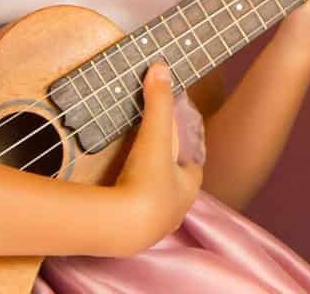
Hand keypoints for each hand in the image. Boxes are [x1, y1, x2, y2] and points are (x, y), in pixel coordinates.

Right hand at [107, 64, 201, 254]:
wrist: (121, 226)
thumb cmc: (145, 180)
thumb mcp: (155, 134)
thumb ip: (158, 102)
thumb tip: (161, 66)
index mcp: (188, 188)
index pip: (192, 170)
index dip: (184, 157)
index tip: (174, 147)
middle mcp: (176, 212)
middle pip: (175, 192)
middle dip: (167, 180)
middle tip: (152, 167)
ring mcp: (155, 230)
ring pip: (156, 212)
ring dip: (147, 200)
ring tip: (133, 187)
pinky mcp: (132, 242)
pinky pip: (134, 227)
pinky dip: (128, 217)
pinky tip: (117, 210)